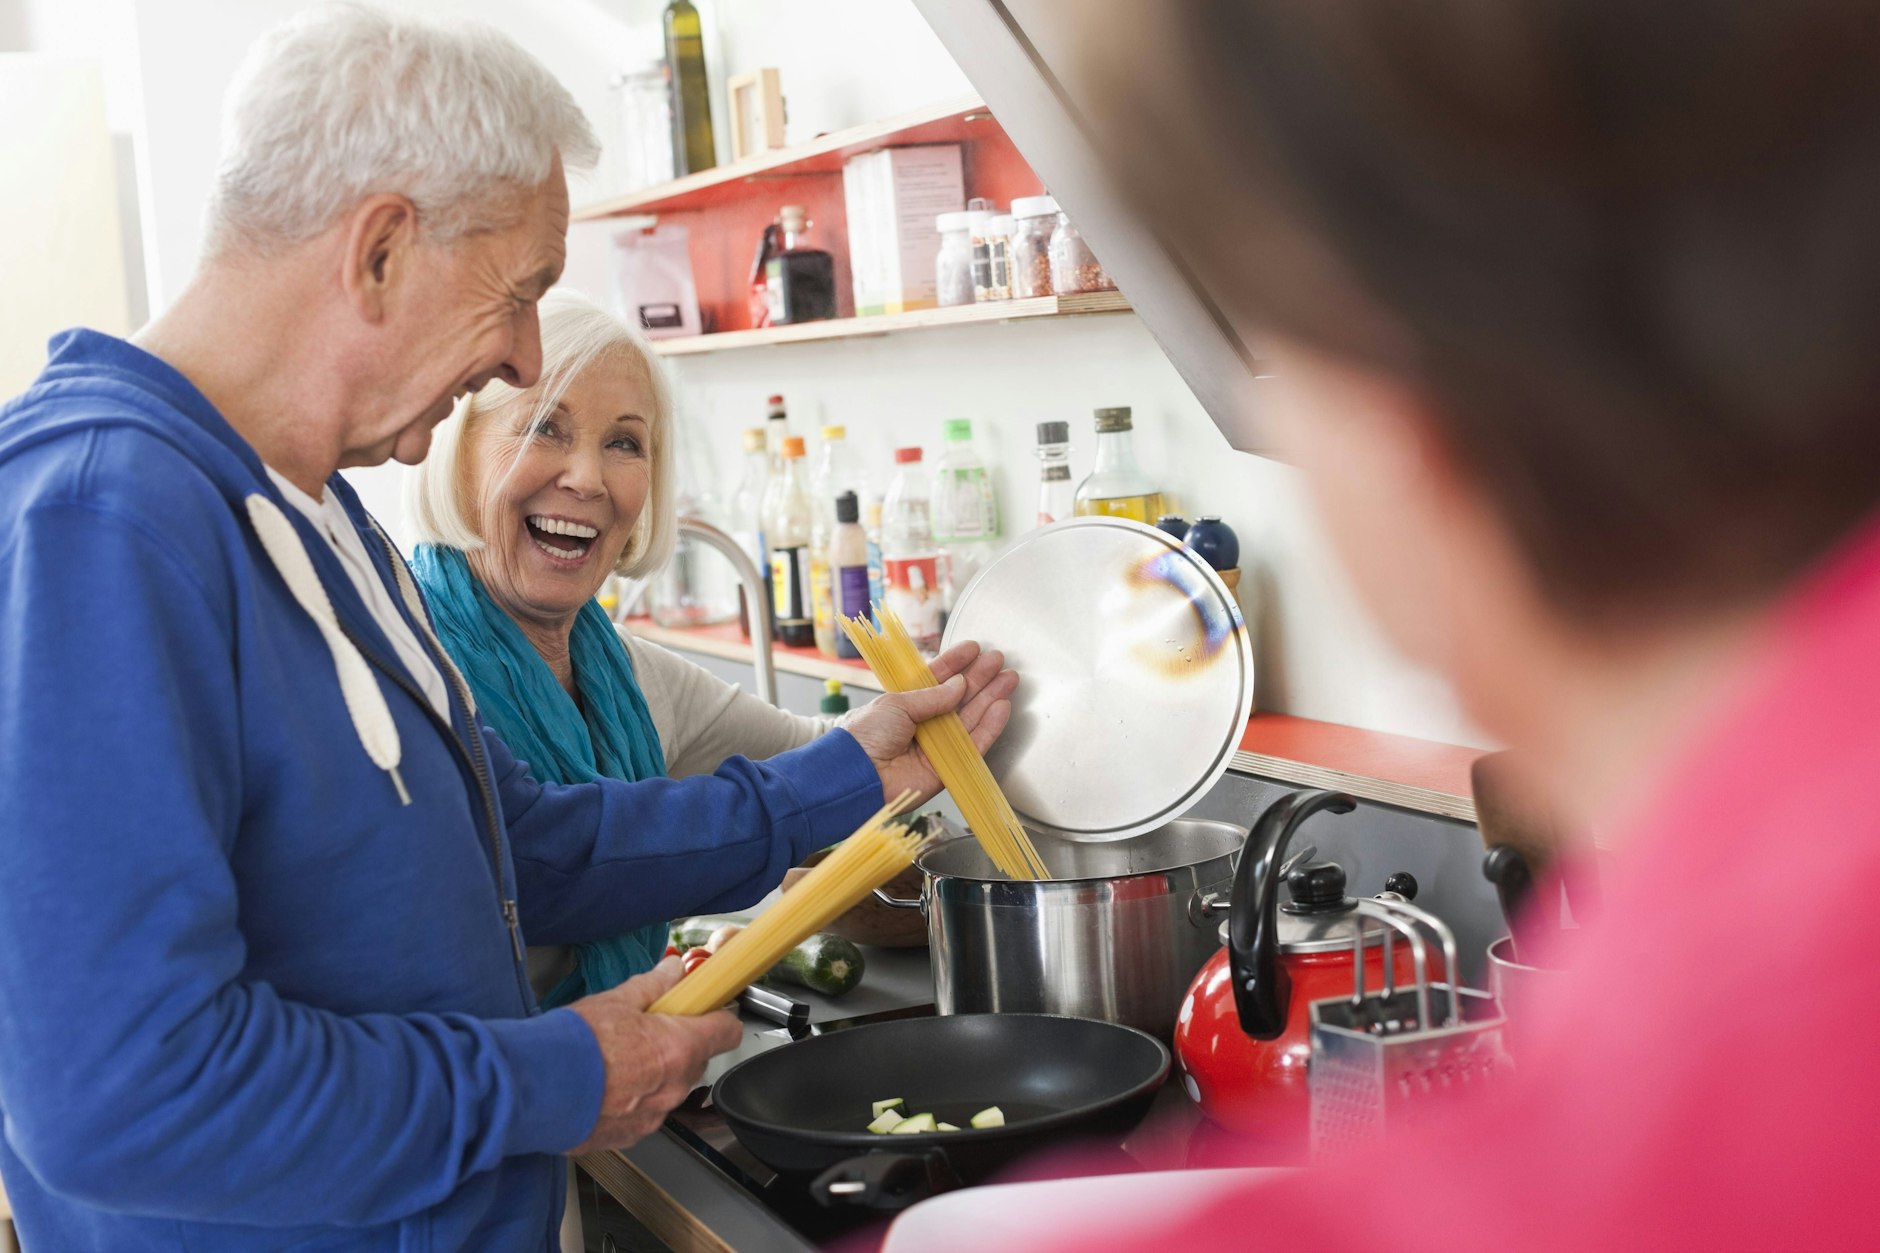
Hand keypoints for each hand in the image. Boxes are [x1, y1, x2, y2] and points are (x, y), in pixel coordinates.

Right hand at [564, 956, 741, 1152]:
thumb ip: (653, 985)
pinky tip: (604, 1085)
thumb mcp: (617, 1000)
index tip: (708, 1009)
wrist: (533, 1089)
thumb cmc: (574, 1046)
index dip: (718, 1016)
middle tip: (649, 1029)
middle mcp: (672, 1087)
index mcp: (678, 1048)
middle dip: (678, 1044)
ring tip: (617, 1058)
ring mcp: (653, 1116)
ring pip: (668, 1088)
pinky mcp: (629, 1135)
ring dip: (653, 1073)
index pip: (727, 1031)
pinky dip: (631, 1099)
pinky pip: (643, 1113)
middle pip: (695, 1060)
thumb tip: (672, 971)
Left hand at [840, 639, 1018, 805]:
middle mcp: (923, 723)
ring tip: (1009, 679)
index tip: (973, 649)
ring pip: (971, 718)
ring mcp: (937, 745)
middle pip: (959, 697)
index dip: (955, 663)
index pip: (936, 680)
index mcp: (906, 704)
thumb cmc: (865, 736)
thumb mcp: (896, 703)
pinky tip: (1001, 706)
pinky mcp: (948, 768)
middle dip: (980, 678)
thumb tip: (959, 684)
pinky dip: (989, 726)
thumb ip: (932, 696)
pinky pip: (974, 745)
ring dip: (990, 698)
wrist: (856, 775)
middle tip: (998, 660)